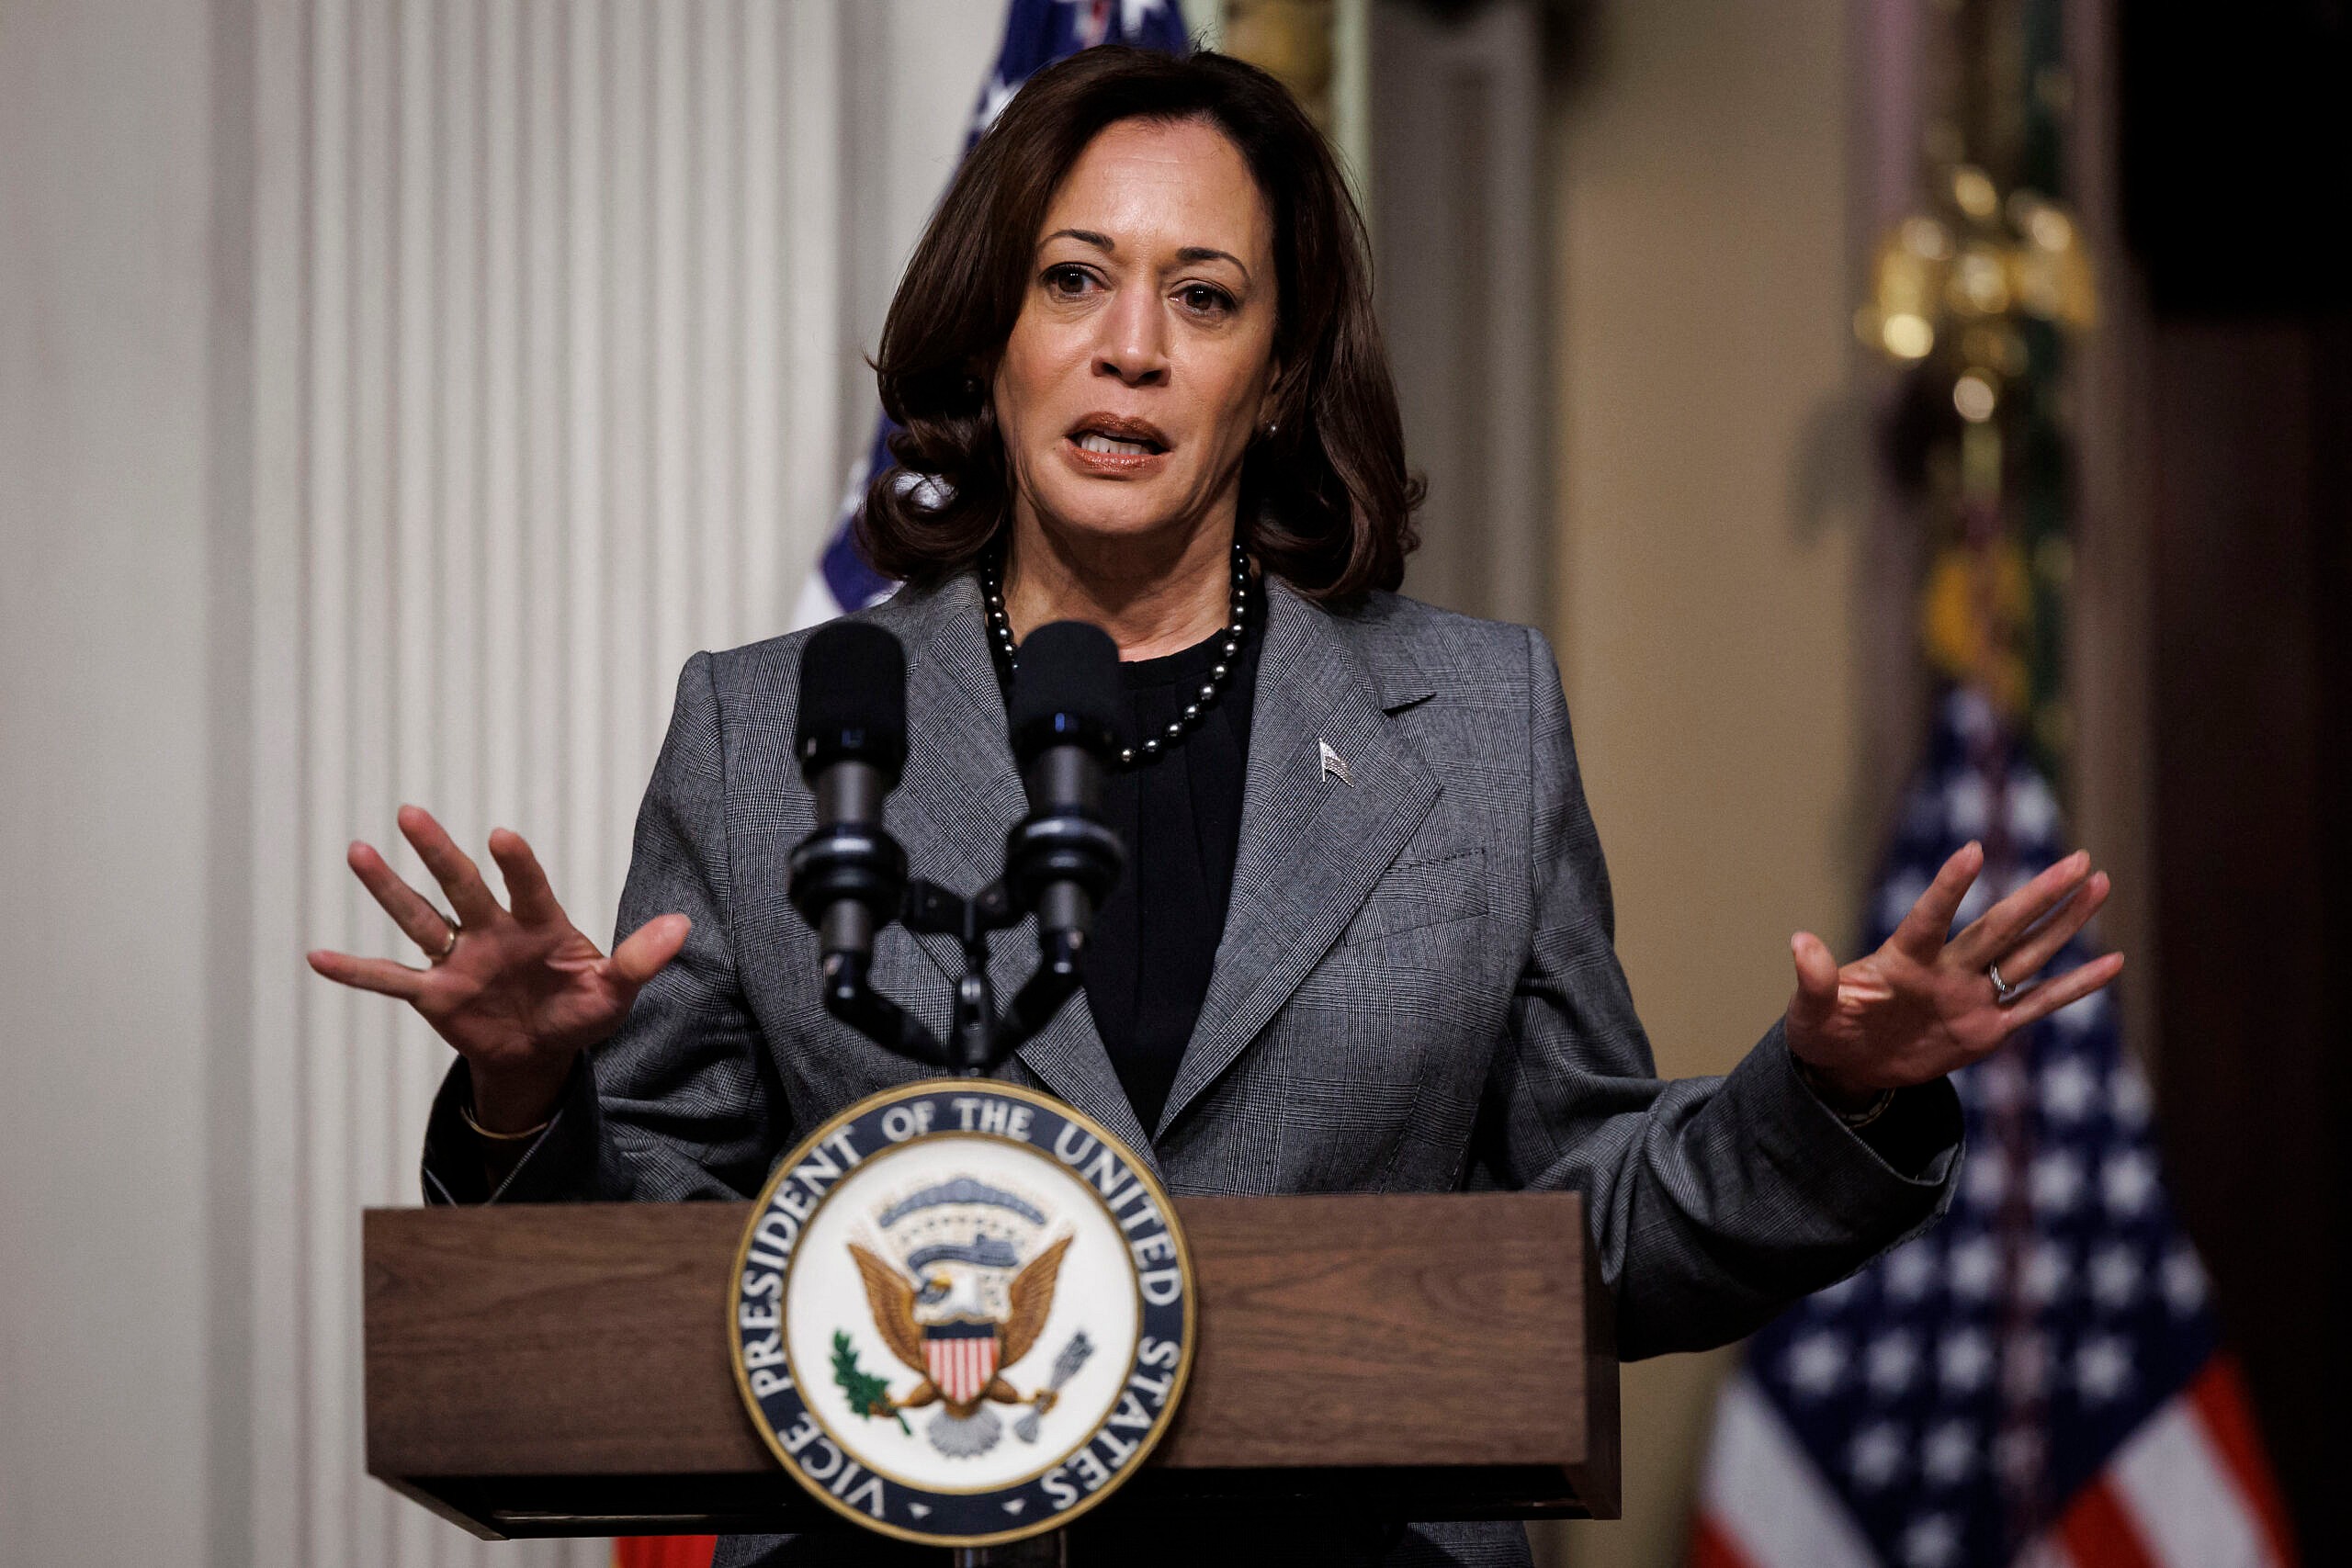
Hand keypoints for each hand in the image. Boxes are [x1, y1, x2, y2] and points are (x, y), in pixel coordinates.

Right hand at [306, 805, 688, 1130]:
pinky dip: (357, 972)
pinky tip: (318, 957)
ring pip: (420, 919)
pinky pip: (391, 980)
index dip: (516, 864)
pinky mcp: (436, 994)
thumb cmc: (582, 1012)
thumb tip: (682, 926)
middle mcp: (493, 932)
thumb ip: (640, 959)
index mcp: (540, 926)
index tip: (500, 837)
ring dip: (389, 890)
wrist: (543, 1053)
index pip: (527, 887)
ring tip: (358, 852)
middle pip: (461, 887)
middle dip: (437, 853)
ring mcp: (460, 960)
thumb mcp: (616, 992)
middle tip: (412, 814)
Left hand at [1784, 842, 2123, 1103]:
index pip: (1930, 918)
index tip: (1972, 850)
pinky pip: (2037, 1005)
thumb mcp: (1811, 1011)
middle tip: (2079, 858)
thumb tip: (1799, 943)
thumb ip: (1814, 979)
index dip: (1948, 888)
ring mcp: (1970, 997)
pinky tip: (2112, 961)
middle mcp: (1945, 969)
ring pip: (2027, 954)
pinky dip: (2074, 987)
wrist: (1849, 1066)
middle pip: (1999, 927)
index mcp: (1902, 959)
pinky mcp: (1987, 1030)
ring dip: (2064, 923)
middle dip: (2038, 895)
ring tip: (2098, 884)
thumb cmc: (1825, 1029)